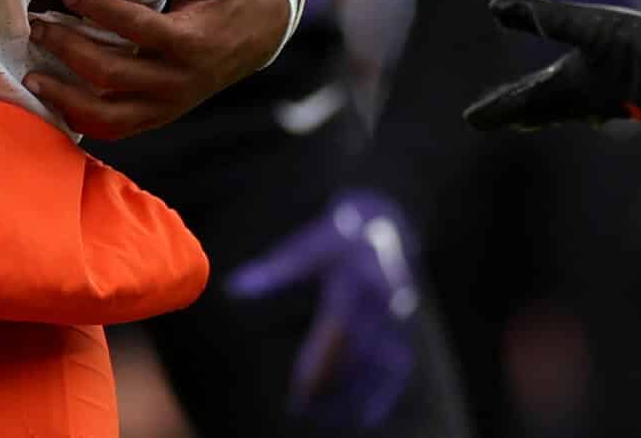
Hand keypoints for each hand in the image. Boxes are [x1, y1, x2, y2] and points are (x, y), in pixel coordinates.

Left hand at [25, 0, 289, 138]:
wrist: (256, 38)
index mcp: (193, 41)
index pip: (137, 27)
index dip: (99, 9)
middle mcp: (178, 80)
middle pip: (111, 72)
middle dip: (68, 48)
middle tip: (41, 26)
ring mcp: (168, 105)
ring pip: (107, 114)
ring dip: (65, 96)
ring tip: (33, 76)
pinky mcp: (160, 118)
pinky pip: (115, 129)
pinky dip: (82, 120)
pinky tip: (56, 103)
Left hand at [226, 190, 423, 429]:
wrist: (385, 222)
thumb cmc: (336, 238)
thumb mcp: (307, 248)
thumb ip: (275, 271)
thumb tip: (234, 288)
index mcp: (357, 280)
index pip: (336, 335)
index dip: (317, 368)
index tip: (298, 395)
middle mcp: (383, 300)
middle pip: (355, 355)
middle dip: (330, 386)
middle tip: (301, 409)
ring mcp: (399, 315)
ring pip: (377, 364)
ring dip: (352, 394)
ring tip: (324, 418)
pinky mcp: (406, 324)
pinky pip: (399, 365)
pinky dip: (385, 393)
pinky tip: (365, 419)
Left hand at [462, 0, 640, 138]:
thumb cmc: (637, 54)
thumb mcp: (588, 27)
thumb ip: (543, 17)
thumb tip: (495, 7)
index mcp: (564, 89)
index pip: (519, 101)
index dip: (494, 109)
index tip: (470, 121)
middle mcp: (582, 101)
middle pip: (541, 109)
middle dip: (519, 111)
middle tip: (500, 118)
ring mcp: (608, 101)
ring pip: (568, 106)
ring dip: (548, 106)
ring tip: (539, 108)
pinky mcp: (631, 94)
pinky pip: (595, 99)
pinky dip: (581, 97)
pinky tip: (596, 95)